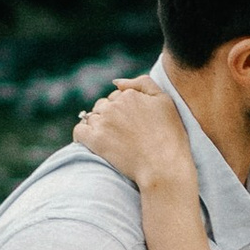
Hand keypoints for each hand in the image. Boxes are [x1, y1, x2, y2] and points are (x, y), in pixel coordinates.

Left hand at [73, 77, 197, 192]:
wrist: (163, 166)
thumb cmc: (169, 136)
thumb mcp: (164, 101)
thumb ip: (142, 83)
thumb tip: (116, 83)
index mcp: (129, 95)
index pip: (117, 96)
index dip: (124, 109)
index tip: (132, 124)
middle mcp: (114, 106)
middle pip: (103, 105)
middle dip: (110, 116)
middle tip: (123, 134)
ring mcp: (103, 122)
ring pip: (91, 117)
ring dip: (98, 126)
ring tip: (112, 141)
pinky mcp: (95, 140)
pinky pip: (79, 131)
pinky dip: (83, 135)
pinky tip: (92, 142)